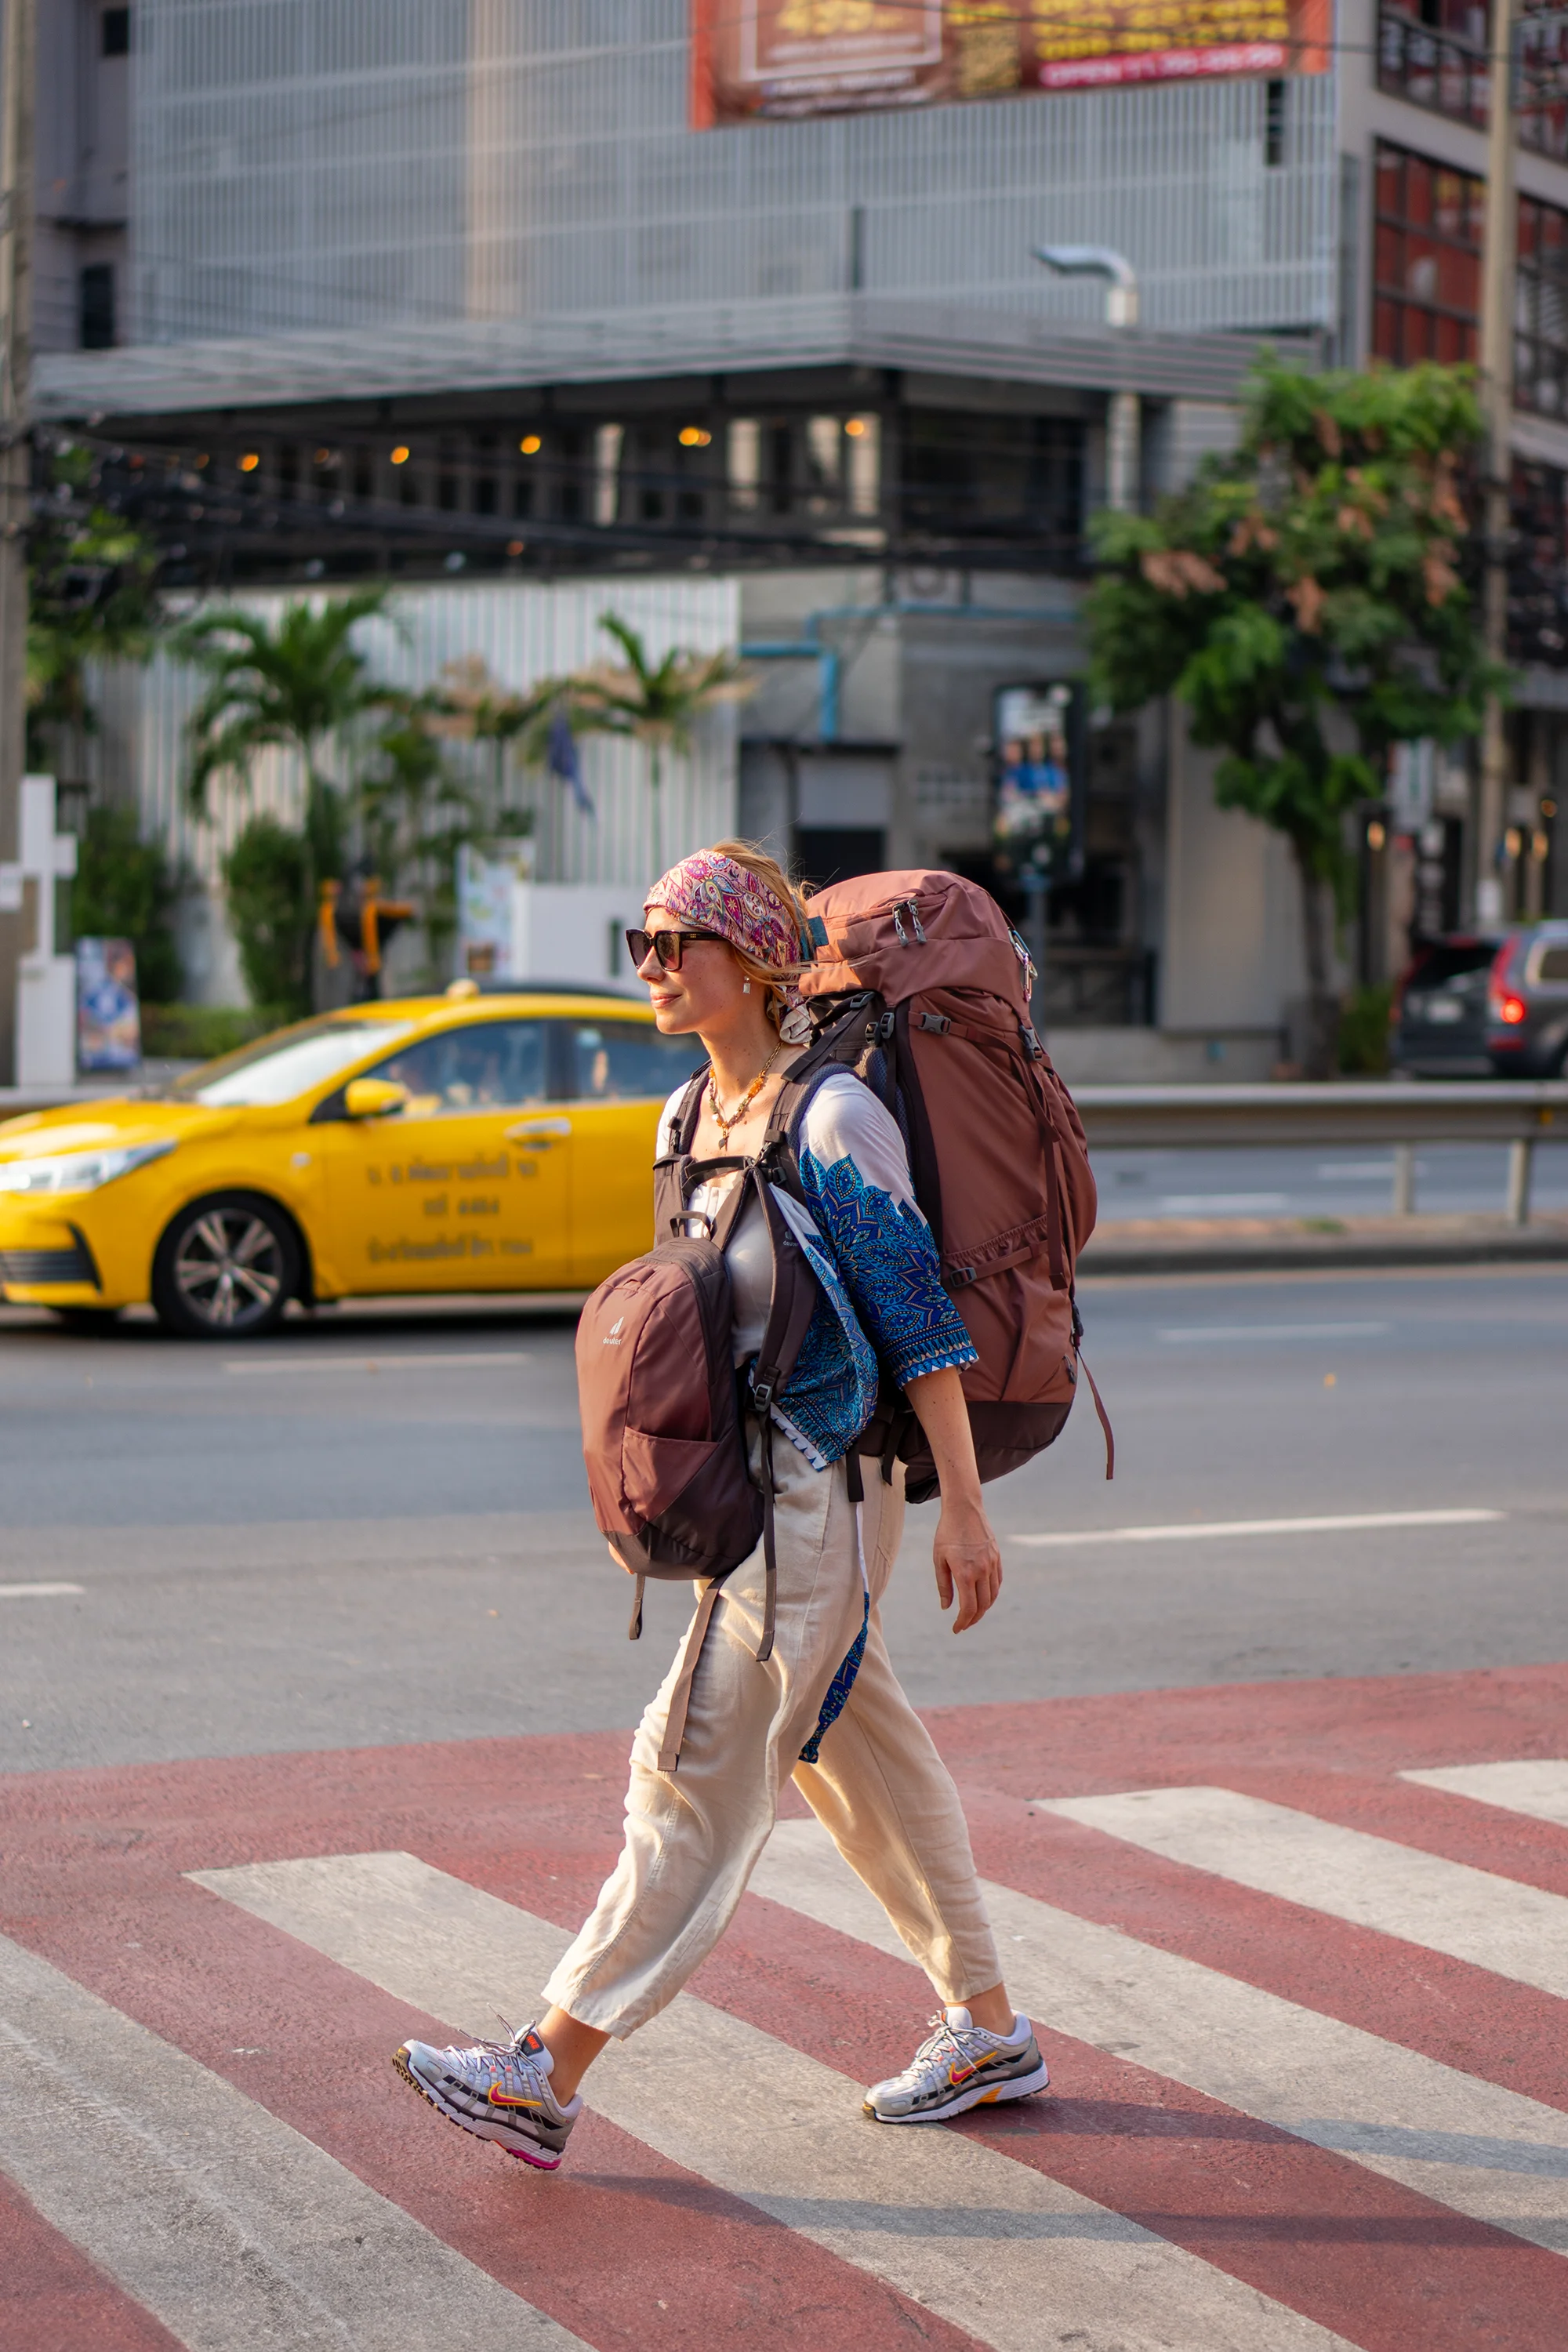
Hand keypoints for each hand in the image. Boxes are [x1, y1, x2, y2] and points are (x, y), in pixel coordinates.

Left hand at [933, 1498, 1002, 1632]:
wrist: (964, 1509)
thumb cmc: (947, 1533)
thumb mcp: (939, 1559)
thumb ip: (944, 1585)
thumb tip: (946, 1607)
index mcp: (965, 1573)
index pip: (968, 1608)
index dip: (963, 1622)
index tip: (956, 1629)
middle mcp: (981, 1571)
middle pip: (982, 1606)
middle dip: (973, 1619)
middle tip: (963, 1625)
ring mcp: (992, 1564)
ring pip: (993, 1596)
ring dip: (984, 1609)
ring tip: (973, 1614)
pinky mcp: (997, 1557)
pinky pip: (998, 1582)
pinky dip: (991, 1594)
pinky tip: (983, 1597)